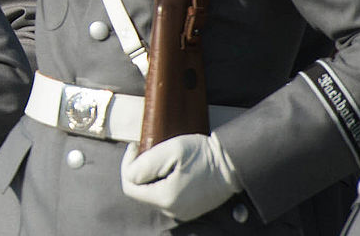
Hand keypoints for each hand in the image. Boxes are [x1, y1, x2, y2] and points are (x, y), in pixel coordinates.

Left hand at [121, 133, 241, 221]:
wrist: (232, 163)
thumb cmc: (203, 155)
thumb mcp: (169, 151)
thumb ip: (144, 165)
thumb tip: (129, 174)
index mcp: (165, 198)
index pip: (129, 186)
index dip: (127, 165)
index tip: (135, 147)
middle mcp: (173, 210)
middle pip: (141, 191)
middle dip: (140, 170)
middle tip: (147, 149)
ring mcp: (182, 212)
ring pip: (153, 194)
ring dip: (152, 176)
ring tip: (162, 158)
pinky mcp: (189, 209)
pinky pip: (167, 196)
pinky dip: (163, 182)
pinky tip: (172, 168)